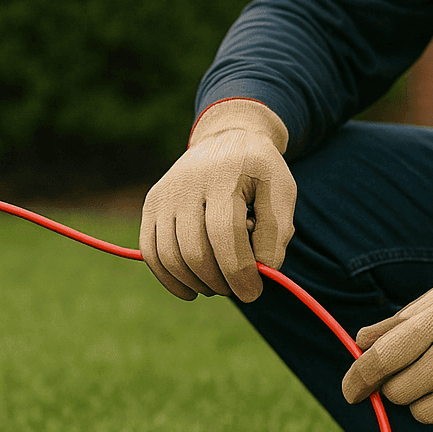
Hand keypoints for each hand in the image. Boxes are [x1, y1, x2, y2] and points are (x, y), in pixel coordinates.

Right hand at [139, 99, 295, 302]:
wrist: (226, 139)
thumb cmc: (258, 170)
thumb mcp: (281, 190)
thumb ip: (277, 231)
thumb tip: (264, 270)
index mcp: (223, 176)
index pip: (224, 234)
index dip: (239, 271)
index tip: (254, 293)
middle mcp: (186, 184)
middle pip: (194, 250)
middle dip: (219, 281)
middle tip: (239, 288)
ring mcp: (164, 194)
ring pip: (170, 256)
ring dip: (197, 283)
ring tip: (219, 285)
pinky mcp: (151, 205)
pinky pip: (151, 252)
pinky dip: (169, 279)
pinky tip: (191, 290)